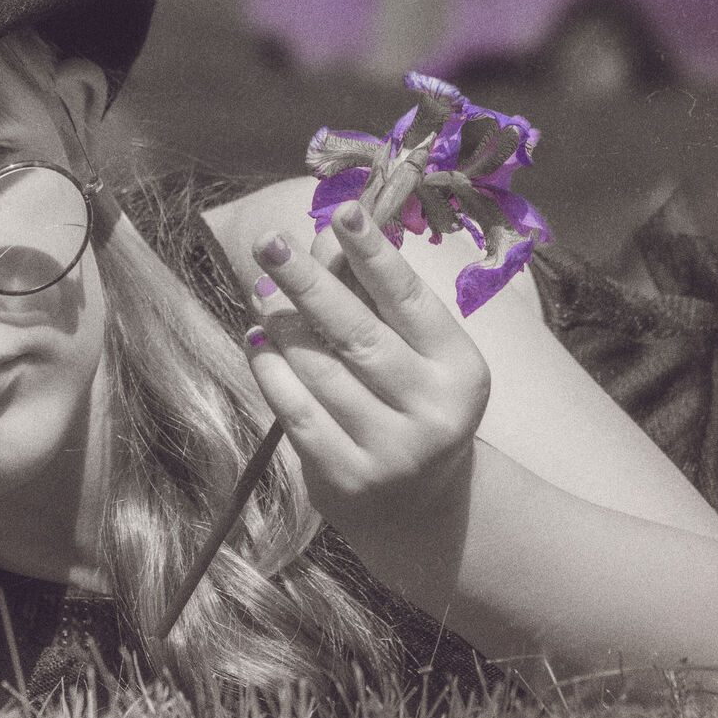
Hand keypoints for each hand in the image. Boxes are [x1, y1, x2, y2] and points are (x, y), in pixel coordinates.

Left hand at [243, 200, 491, 533]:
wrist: (418, 505)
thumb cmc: (411, 402)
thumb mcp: (416, 353)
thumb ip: (375, 299)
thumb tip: (324, 236)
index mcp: (460, 369)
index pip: (410, 300)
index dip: (375, 255)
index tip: (343, 213)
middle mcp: (432, 411)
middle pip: (358, 334)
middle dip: (308, 282)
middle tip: (270, 242)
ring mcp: (389, 450)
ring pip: (319, 371)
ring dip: (282, 323)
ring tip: (261, 289)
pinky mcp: (345, 478)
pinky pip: (295, 412)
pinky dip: (270, 370)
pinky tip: (257, 339)